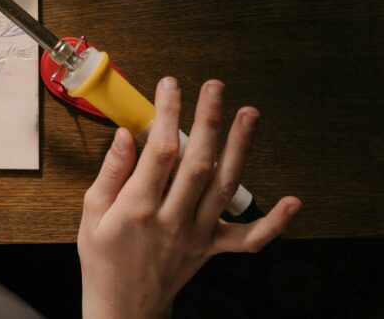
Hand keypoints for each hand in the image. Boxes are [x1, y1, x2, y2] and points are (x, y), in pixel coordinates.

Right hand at [77, 77, 300, 318]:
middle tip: (214, 88)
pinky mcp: (211, 248)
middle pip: (197, 164)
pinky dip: (274, 223)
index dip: (167, 114)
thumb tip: (125, 135)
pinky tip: (292, 201)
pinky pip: (249, 239)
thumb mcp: (91, 212)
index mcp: (137, 209)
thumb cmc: (103, 258)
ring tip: (248, 114)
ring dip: (239, 149)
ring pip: (224, 188)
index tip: (170, 87)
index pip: (158, 151)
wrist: (123, 306)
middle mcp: (172, 220)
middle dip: (207, 121)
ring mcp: (196, 235)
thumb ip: (110, 172)